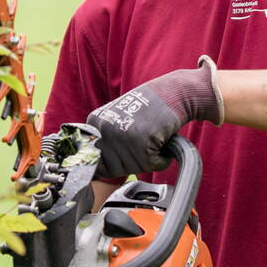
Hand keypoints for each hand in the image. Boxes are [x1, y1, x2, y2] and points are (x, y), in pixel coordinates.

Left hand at [86, 56, 222, 177]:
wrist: (171, 93)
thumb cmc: (146, 110)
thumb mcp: (115, 120)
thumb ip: (103, 141)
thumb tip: (95, 173)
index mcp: (94, 123)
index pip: (96, 163)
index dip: (115, 162)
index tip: (128, 146)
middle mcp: (105, 129)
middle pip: (115, 169)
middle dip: (132, 162)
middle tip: (143, 140)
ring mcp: (122, 135)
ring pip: (135, 168)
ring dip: (148, 159)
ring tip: (152, 137)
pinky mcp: (143, 141)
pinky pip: (153, 165)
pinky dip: (162, 159)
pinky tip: (161, 139)